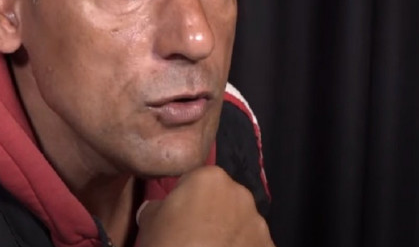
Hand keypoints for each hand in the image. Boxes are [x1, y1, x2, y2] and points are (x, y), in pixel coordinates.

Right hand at [136, 166, 274, 246]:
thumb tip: (161, 208)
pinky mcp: (269, 246)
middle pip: (223, 198)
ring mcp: (259, 222)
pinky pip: (252, 244)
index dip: (185, 198)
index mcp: (210, 178)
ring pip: (240, 222)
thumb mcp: (149, 221)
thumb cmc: (170, 243)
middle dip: (211, 212)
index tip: (178, 216)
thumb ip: (157, 206)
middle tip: (193, 234)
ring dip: (228, 232)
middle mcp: (240, 194)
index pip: (196, 180)